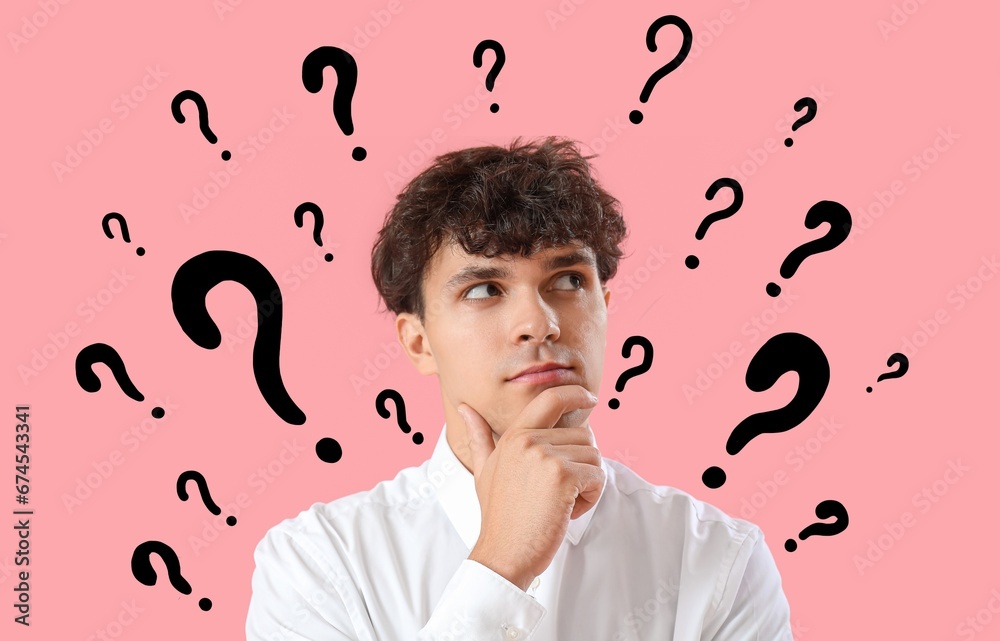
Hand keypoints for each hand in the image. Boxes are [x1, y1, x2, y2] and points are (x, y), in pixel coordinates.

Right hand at [459, 385, 604, 590]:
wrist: (503, 554)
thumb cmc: (498, 516)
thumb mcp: (483, 470)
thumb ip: (479, 437)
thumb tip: (465, 409)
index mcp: (514, 436)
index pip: (550, 399)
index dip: (575, 394)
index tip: (590, 399)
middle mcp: (529, 440)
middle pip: (584, 434)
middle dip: (582, 463)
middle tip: (558, 492)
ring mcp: (546, 456)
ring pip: (594, 456)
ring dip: (587, 483)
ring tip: (559, 503)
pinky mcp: (564, 476)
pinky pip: (598, 477)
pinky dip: (591, 497)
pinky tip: (566, 511)